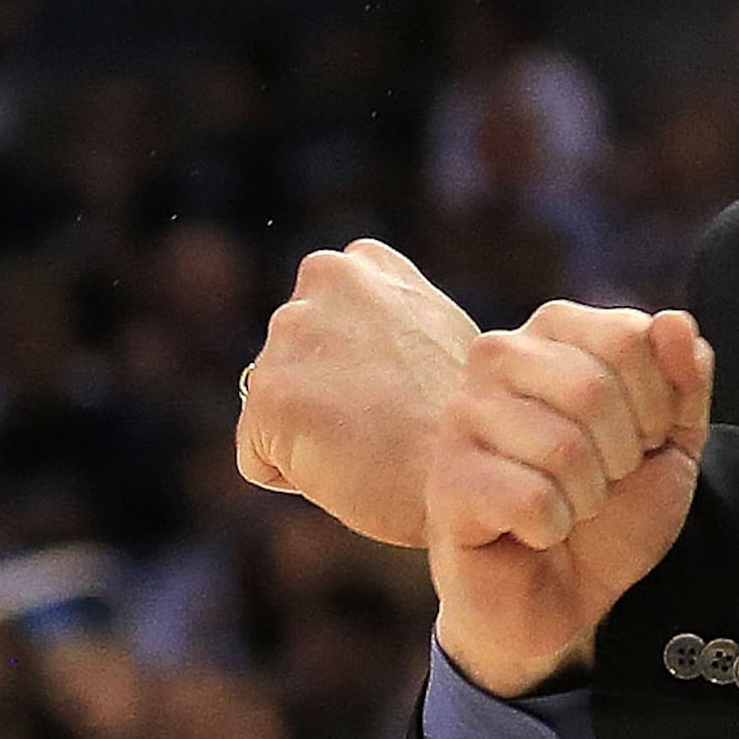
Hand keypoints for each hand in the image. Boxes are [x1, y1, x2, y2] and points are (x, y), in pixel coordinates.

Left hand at [239, 241, 479, 547]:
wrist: (479, 473)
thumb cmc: (466, 425)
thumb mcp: (436, 338)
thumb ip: (385, 325)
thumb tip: (357, 349)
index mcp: (363, 261)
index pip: (324, 322)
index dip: (356, 369)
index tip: (397, 390)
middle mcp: (323, 279)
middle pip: (294, 362)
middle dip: (324, 396)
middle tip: (386, 422)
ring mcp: (291, 334)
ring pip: (276, 407)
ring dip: (311, 434)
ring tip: (372, 446)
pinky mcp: (269, 395)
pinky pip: (260, 458)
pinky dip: (294, 476)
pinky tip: (348, 472)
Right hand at [428, 302, 712, 695]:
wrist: (560, 595)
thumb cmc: (611, 513)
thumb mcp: (673, 443)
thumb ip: (685, 381)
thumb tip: (677, 322)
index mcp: (554, 332)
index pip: (629, 336)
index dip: (658, 404)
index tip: (643, 440)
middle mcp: (498, 356)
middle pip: (593, 388)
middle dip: (622, 455)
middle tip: (602, 482)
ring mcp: (463, 415)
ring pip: (563, 448)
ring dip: (587, 499)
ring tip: (567, 507)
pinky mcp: (445, 479)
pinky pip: (531, 500)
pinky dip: (552, 529)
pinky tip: (533, 532)